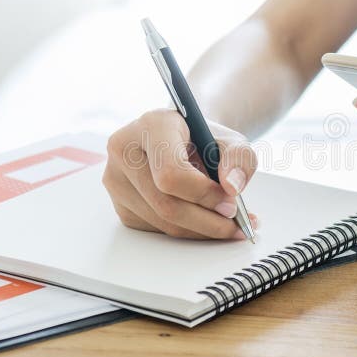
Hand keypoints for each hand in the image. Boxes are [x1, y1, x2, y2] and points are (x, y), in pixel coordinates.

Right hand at [103, 109, 258, 238]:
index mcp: (152, 124)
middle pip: (166, 204)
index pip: (171, 172)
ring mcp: (117, 178)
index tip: (231, 203)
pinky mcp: (121, 203)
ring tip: (229, 225)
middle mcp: (125, 149)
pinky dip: (187, 232)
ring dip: (201, 231)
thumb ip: (240, 159)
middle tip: (237, 225)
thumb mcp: (233, 141)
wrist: (187, 142)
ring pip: (162, 222)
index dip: (203, 194)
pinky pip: (157, 230)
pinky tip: (206, 221)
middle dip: (207, 221)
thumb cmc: (207, 140)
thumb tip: (232, 186)